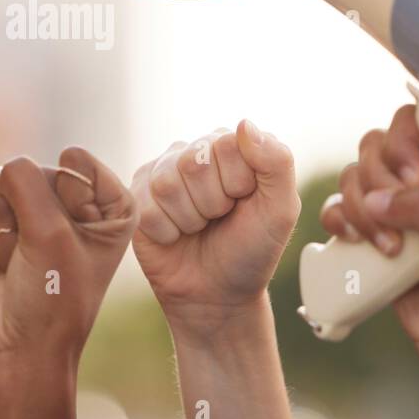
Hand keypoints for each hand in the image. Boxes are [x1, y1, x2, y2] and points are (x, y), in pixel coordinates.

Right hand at [0, 147, 134, 365]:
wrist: (18, 347)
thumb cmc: (53, 295)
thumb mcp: (50, 232)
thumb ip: (25, 181)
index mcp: (111, 204)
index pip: (73, 161)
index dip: (62, 198)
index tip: (72, 238)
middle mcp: (75, 207)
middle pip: (33, 173)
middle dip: (28, 217)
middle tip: (40, 257)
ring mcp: (33, 217)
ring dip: (4, 234)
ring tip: (21, 265)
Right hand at [131, 121, 299, 332]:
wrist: (219, 293)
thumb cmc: (253, 248)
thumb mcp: (281, 209)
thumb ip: (277, 162)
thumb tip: (244, 124)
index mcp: (234, 146)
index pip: (229, 144)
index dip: (239, 184)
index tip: (245, 203)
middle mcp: (196, 150)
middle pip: (194, 163)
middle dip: (214, 203)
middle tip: (220, 218)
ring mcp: (163, 172)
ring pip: (168, 185)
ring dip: (191, 219)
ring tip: (200, 227)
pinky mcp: (137, 197)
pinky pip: (148, 208)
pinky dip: (168, 232)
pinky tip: (177, 236)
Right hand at [319, 104, 418, 377]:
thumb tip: (380, 198)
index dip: (404, 137)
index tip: (410, 175)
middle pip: (377, 146)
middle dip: (378, 179)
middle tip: (400, 220)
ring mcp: (398, 210)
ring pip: (354, 178)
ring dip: (359, 206)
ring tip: (388, 247)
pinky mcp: (373, 238)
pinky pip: (338, 210)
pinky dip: (338, 219)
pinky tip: (356, 241)